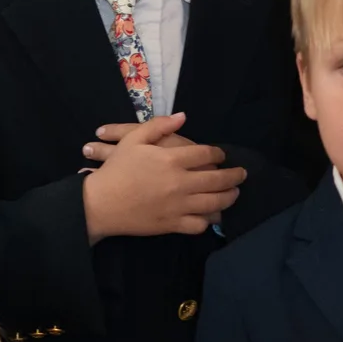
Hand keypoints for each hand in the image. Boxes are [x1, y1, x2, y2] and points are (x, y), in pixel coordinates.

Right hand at [82, 113, 245, 237]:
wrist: (100, 203)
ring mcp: (178, 206)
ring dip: (229, 198)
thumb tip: (183, 116)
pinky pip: (199, 225)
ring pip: (214, 203)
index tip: (222, 154)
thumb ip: (159, 125)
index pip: (206, 154)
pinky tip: (212, 214)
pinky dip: (209, 220)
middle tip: (242, 174)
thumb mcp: (134, 139)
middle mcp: (180, 183)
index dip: (219, 153)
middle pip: (217, 179)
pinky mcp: (172, 225)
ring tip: (234, 193)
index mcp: (172, 159)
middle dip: (234, 176)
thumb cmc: (116, 169)